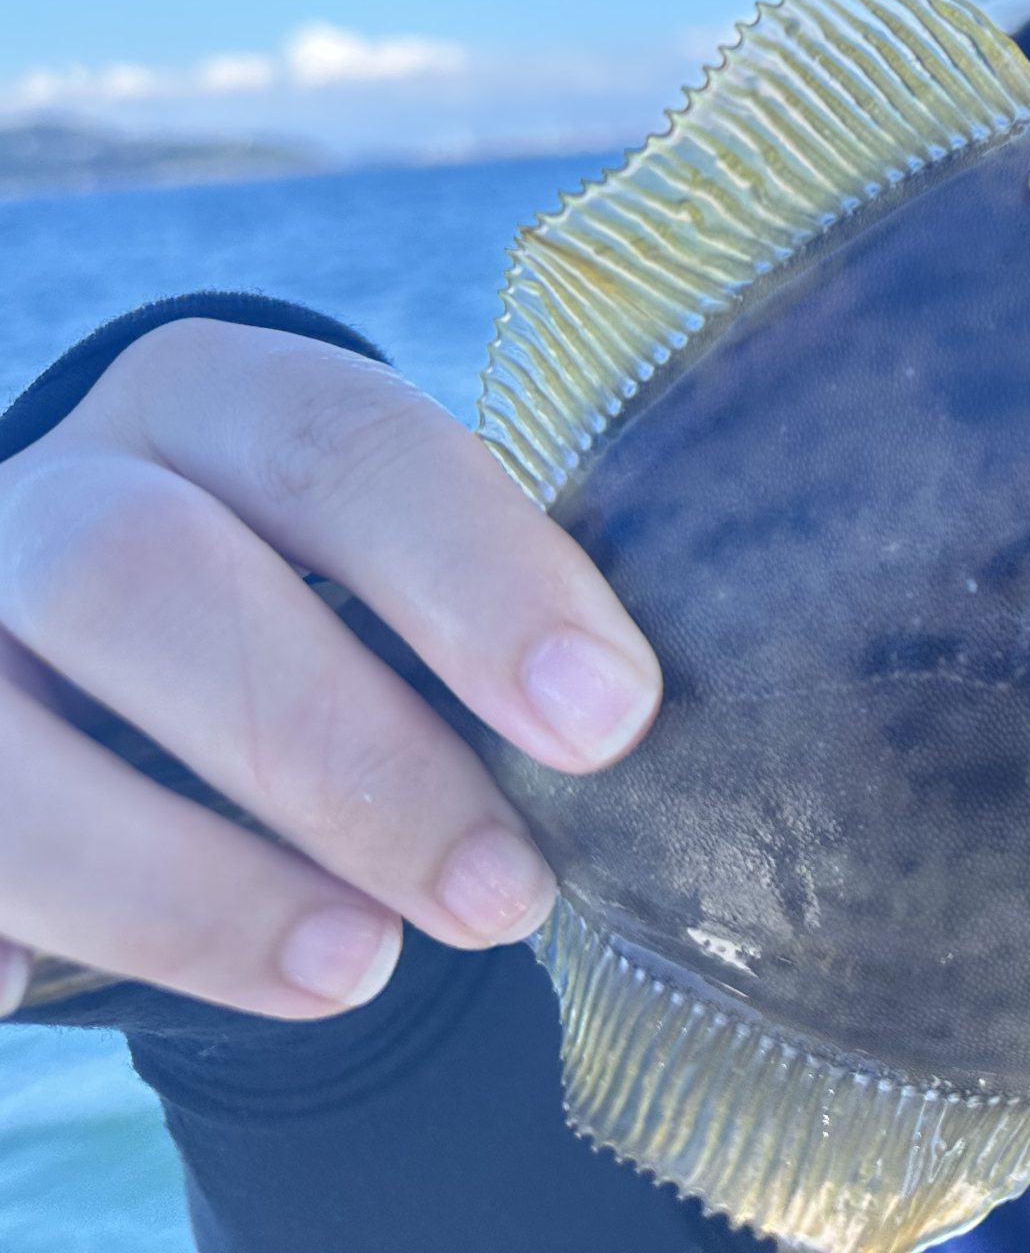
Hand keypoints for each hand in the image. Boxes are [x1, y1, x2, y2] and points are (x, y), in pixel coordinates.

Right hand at [0, 319, 660, 1019]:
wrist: (121, 638)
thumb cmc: (320, 609)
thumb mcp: (389, 570)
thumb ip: (481, 626)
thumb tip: (614, 735)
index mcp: (212, 400)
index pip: (339, 443)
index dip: (476, 574)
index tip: (606, 716)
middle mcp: (50, 488)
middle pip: (149, 575)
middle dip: (345, 756)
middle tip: (504, 890)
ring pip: (11, 754)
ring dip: (192, 888)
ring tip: (361, 972)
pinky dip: (10, 931)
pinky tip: (56, 985)